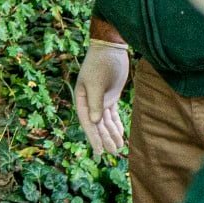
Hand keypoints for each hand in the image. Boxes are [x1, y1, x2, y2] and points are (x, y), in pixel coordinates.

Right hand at [73, 38, 129, 155]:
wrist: (110, 49)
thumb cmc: (100, 64)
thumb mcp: (96, 82)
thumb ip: (96, 102)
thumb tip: (95, 122)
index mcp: (82, 99)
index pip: (88, 122)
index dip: (93, 138)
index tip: (99, 151)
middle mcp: (90, 102)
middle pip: (97, 125)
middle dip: (105, 139)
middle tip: (113, 154)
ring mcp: (101, 100)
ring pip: (106, 122)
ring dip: (112, 134)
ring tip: (119, 148)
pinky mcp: (111, 97)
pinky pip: (113, 115)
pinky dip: (116, 124)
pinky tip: (121, 134)